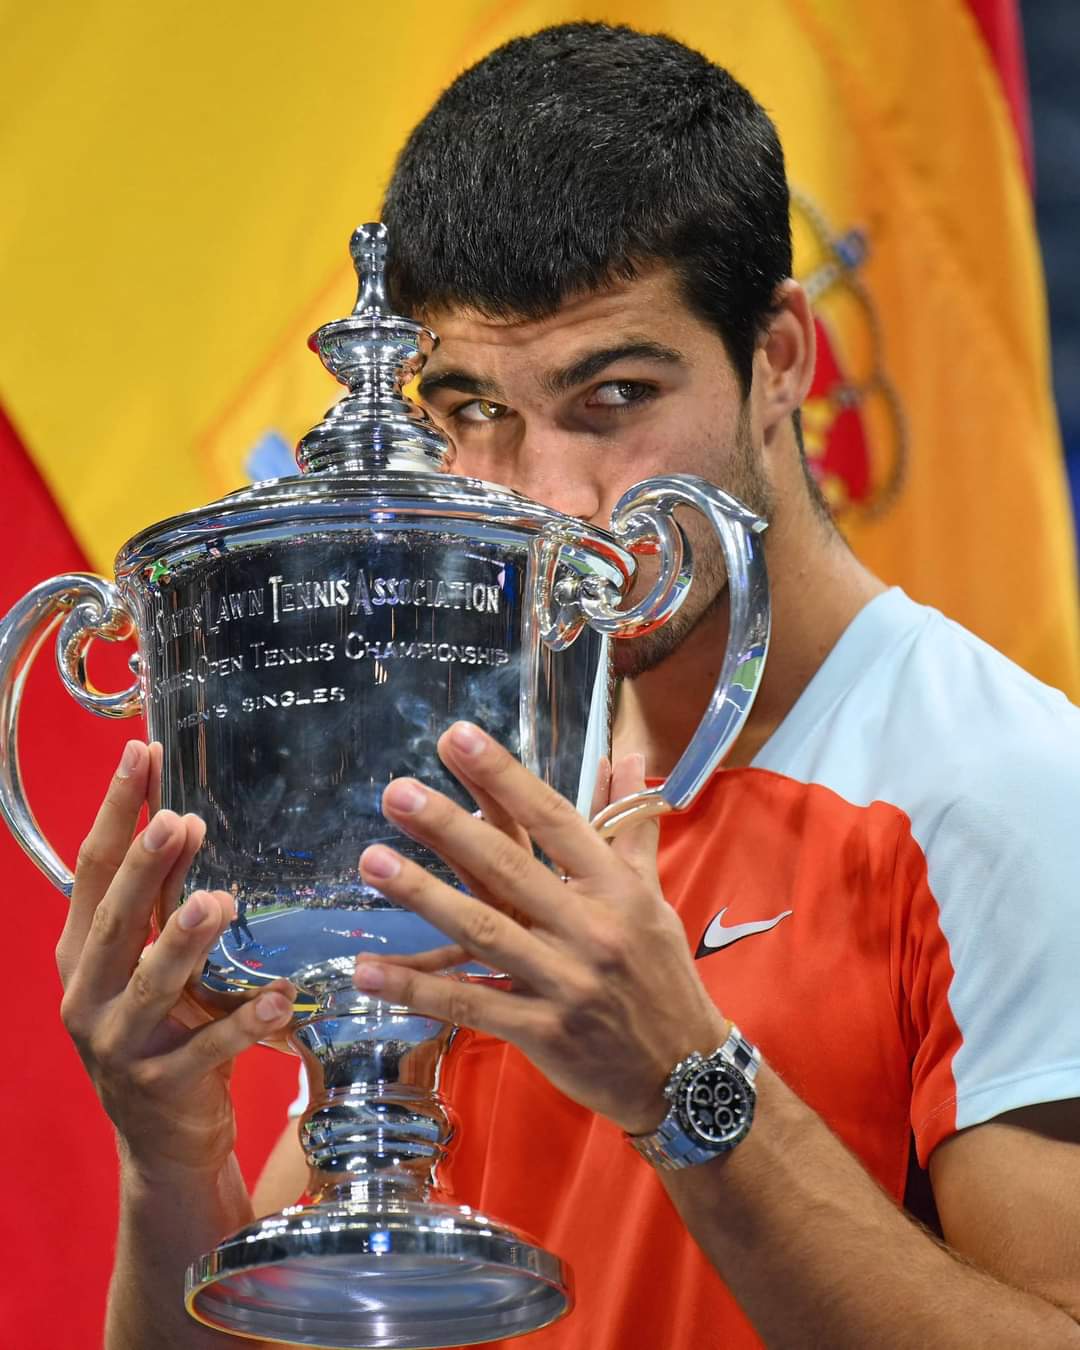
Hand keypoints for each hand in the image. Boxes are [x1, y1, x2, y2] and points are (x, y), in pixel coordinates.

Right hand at [56, 740, 293, 1179]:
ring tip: (219, 900)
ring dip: (183, 942)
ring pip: (149, 987)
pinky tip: (278, 997)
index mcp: (81, 956)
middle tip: (175, 821)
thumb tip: (188, 817)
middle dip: (142, 870)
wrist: (164, 1146)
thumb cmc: (165, 1033)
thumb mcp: (155, 965)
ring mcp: (120, 1046)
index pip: (90, 872)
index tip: (138, 754)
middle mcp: (87, 996)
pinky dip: (243, 1023)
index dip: (113, 813)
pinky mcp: (162, 1089)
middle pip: (112, 924)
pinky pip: (207, 1051)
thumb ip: (164, 904)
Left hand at [352, 721, 726, 1134]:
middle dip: (449, 827)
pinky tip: (369, 970)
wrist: (686, 1073)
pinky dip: (418, 988)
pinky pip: (471, 1004)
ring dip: (422, 896)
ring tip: (372, 861)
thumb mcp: (652, 898)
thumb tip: (628, 757)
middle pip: (510, 868)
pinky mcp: (542, 1032)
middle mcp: (592, 928)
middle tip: (397, 792)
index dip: (504, 777)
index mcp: (617, 888)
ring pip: (483, 931)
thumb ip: (630, 826)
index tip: (457, 738)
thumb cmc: (662, 975)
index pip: (554, 820)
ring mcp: (566, 982)